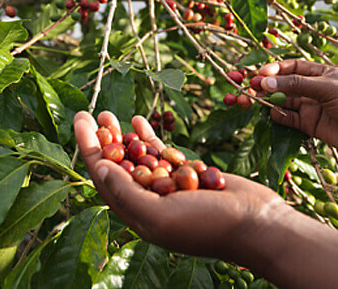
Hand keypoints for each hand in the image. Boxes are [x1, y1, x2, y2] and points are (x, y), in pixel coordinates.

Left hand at [73, 110, 284, 259]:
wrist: (257, 224)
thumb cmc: (210, 225)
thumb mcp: (162, 215)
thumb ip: (128, 195)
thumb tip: (101, 170)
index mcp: (137, 215)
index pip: (103, 178)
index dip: (88, 149)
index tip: (80, 121)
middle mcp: (148, 201)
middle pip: (116, 165)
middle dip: (101, 140)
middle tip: (90, 113)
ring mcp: (167, 187)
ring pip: (136, 157)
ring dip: (122, 135)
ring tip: (110, 113)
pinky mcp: (186, 175)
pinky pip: (160, 153)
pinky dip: (148, 138)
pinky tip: (139, 120)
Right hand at [258, 59, 337, 160]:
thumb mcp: (327, 89)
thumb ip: (295, 85)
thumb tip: (265, 81)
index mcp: (321, 73)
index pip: (291, 67)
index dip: (274, 69)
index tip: (259, 74)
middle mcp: (313, 89)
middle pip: (283, 84)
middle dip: (265, 86)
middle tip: (249, 89)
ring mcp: (311, 107)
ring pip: (282, 101)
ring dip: (268, 101)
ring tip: (254, 102)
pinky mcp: (309, 125)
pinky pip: (288, 119)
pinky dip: (279, 116)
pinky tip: (275, 115)